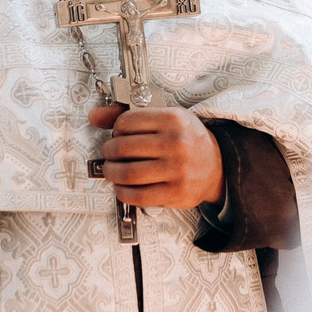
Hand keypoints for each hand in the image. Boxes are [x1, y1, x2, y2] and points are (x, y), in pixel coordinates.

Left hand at [89, 102, 224, 210]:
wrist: (217, 165)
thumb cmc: (186, 139)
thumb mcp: (165, 118)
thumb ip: (129, 115)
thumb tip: (94, 116)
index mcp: (173, 119)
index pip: (127, 122)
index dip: (115, 129)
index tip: (117, 134)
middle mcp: (176, 143)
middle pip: (122, 148)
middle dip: (108, 152)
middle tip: (109, 154)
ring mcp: (176, 170)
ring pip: (127, 173)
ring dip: (111, 173)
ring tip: (112, 171)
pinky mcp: (175, 193)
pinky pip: (138, 196)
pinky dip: (123, 192)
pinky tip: (122, 187)